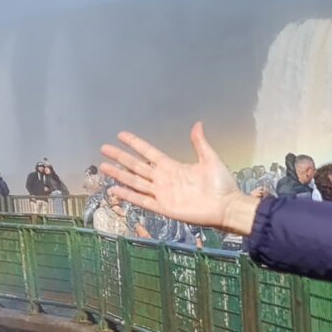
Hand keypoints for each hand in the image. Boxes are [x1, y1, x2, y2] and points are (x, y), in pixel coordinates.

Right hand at [101, 123, 254, 234]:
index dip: (135, 144)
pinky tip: (115, 190)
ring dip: (119, 175)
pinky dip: (128, 196)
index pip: (149, 152)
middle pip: (137, 166)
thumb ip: (200, 143)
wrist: (228, 207)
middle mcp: (164, 179)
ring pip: (135, 182)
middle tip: (104, 148)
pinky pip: (142, 201)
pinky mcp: (164, 207)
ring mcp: (162, 193)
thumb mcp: (210, 160)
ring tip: (103, 167)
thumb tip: (197, 124)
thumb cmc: (222, 185)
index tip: (121, 135)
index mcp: (173, 166)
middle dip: (120, 157)